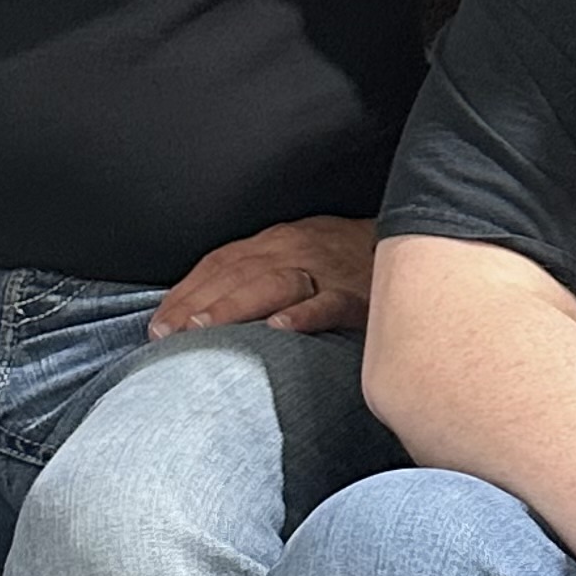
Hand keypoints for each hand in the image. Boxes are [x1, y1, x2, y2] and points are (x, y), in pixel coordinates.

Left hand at [147, 214, 375, 341]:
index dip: (186, 292)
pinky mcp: (360, 295)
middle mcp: (295, 250)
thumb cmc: (351, 259)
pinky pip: (329, 303)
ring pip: (272, 285)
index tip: (158, 325)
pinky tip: (280, 328)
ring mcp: (327, 271)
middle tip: (167, 334)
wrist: (418, 244)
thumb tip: (210, 307)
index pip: (220, 263)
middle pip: (236, 275)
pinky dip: (304, 314)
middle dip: (196, 304)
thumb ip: (263, 273)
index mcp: (278, 242)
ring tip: (203, 330)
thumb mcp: (302, 254)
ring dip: (233, 306)